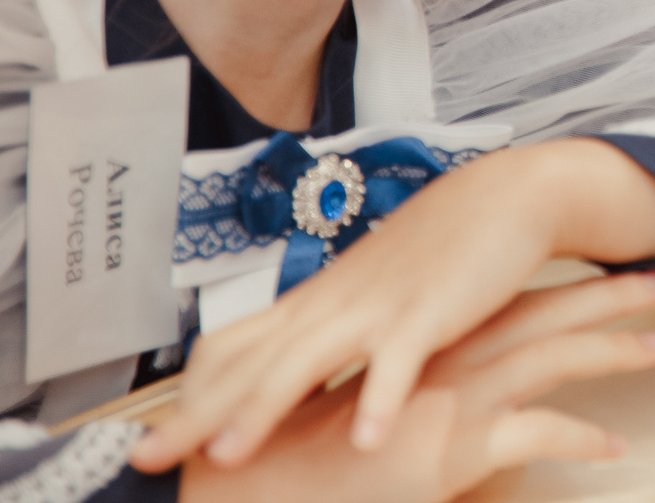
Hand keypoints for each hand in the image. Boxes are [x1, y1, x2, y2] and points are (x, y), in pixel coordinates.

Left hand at [136, 138, 654, 472]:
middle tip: (146, 460)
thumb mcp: (375, 288)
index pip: (232, 349)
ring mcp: (379, 307)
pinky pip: (401, 360)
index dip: (187, 397)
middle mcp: (334, 304)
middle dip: (195, 415)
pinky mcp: (432, 311)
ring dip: (263, 407)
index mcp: (318, 300)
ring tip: (227, 455)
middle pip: (250, 363)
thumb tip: (296, 378)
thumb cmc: (443, 246)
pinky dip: (382, 398)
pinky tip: (371, 440)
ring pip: (307, 359)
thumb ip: (335, 330)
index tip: (149, 441)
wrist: (507, 195)